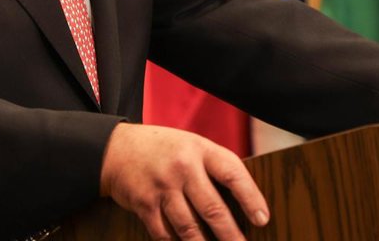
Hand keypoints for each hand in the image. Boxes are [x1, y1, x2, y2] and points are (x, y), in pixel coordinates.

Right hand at [99, 123, 268, 240]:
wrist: (116, 149)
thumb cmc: (162, 149)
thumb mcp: (190, 146)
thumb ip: (212, 167)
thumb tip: (244, 203)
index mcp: (199, 149)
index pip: (232, 173)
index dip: (251, 197)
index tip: (262, 219)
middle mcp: (181, 167)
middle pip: (212, 208)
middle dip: (231, 234)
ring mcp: (162, 187)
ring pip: (190, 227)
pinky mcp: (144, 204)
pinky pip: (165, 234)